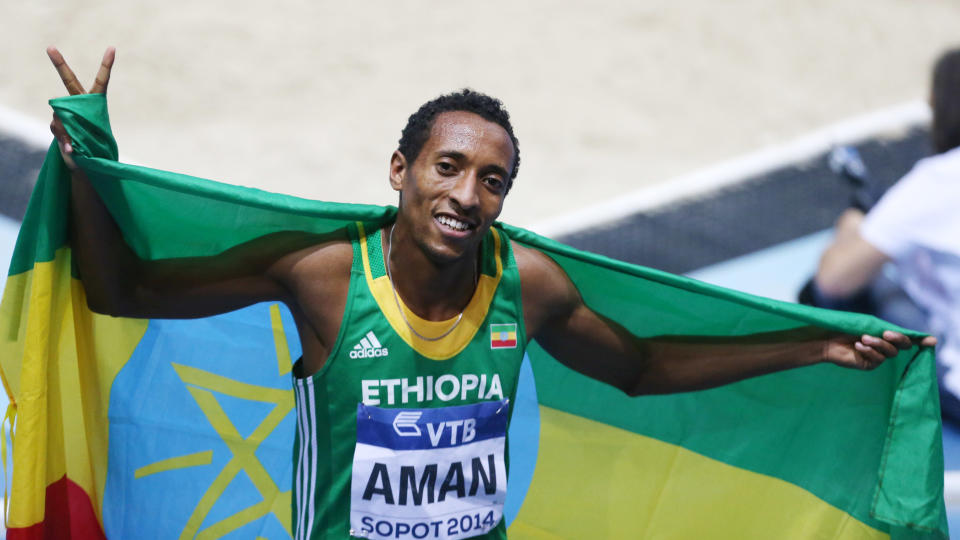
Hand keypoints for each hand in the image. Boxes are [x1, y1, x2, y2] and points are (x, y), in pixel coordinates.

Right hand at [47, 46, 114, 169]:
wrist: (84, 159)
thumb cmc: (95, 146)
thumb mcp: (95, 139)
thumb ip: (81, 135)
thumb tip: (67, 142)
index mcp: (95, 101)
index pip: (101, 80)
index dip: (107, 65)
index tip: (112, 48)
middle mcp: (77, 102)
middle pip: (68, 80)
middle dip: (59, 64)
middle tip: (49, 47)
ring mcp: (64, 112)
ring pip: (64, 115)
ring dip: (72, 133)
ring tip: (81, 144)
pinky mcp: (56, 124)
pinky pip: (59, 129)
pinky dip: (66, 141)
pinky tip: (72, 149)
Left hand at [822, 330, 936, 369]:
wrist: (825, 339)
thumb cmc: (844, 329)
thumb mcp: (865, 325)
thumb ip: (882, 328)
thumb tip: (894, 331)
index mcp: (885, 335)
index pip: (906, 338)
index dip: (920, 340)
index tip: (931, 341)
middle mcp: (884, 347)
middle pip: (901, 346)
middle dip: (897, 339)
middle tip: (887, 334)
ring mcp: (877, 357)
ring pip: (889, 353)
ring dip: (877, 344)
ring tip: (863, 338)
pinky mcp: (868, 365)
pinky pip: (876, 360)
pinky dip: (868, 351)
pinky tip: (858, 345)